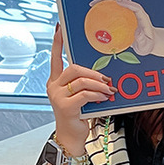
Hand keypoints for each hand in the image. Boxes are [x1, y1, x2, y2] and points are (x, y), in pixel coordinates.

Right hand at [47, 25, 115, 150]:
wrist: (71, 137)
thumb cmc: (78, 115)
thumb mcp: (80, 96)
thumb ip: (85, 84)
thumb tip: (102, 76)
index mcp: (55, 81)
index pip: (56, 58)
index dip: (57, 43)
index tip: (59, 28)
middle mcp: (53, 86)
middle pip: (74, 68)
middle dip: (93, 72)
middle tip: (106, 79)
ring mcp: (57, 96)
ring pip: (81, 81)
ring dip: (99, 85)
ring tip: (109, 90)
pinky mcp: (65, 106)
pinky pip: (85, 94)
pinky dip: (98, 95)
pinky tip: (105, 98)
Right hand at [89, 0, 154, 55]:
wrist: (149, 43)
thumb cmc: (148, 44)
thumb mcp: (146, 45)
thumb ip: (142, 40)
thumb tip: (137, 34)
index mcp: (142, 17)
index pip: (136, 7)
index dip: (127, 3)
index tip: (118, 2)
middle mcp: (135, 12)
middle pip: (124, 0)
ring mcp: (129, 13)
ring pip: (117, 3)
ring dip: (106, 1)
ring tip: (93, 4)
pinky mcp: (124, 17)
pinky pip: (113, 12)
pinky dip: (104, 11)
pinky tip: (94, 14)